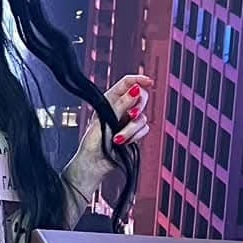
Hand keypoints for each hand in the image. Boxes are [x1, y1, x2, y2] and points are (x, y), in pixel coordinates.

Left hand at [68, 74, 153, 191]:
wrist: (95, 163)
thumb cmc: (93, 142)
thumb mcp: (105, 119)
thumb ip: (122, 104)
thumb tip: (135, 90)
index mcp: (109, 100)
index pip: (126, 83)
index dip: (139, 79)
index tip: (149, 82)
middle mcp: (120, 109)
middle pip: (140, 97)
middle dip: (138, 106)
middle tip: (130, 115)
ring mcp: (128, 121)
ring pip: (142, 117)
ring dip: (131, 129)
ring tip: (118, 138)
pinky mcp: (134, 134)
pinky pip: (144, 129)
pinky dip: (135, 136)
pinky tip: (123, 142)